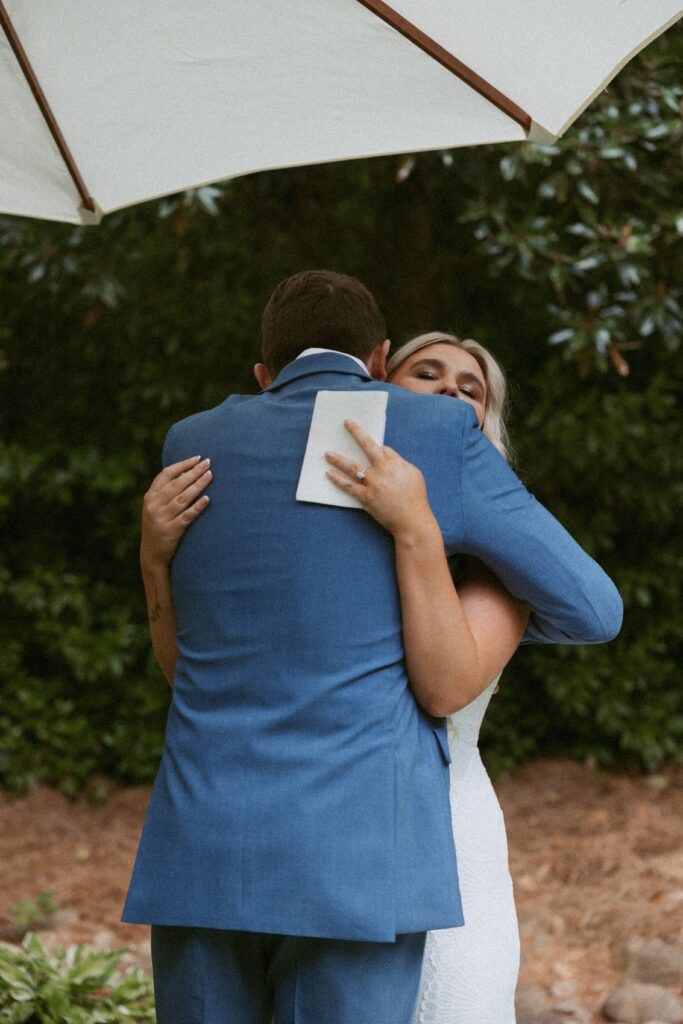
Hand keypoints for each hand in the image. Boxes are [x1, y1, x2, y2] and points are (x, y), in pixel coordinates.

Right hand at [140, 455, 211, 568]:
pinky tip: (207, 499)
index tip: (197, 458)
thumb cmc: (158, 527)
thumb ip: (166, 492)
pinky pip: (187, 516)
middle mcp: (154, 505)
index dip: (182, 465)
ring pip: (183, 498)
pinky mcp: (171, 531)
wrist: (152, 555)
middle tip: (209, 462)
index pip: (166, 474)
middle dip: (194, 472)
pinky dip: (197, 507)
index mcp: (150, 497)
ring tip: (210, 475)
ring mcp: (162, 518)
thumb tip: (188, 473)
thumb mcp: (155, 508)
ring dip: (198, 485)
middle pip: (177, 484)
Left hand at [325, 420, 434, 538]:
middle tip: (347, 423)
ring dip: (338, 459)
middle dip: (356, 432)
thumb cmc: (416, 498)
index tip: (375, 449)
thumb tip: (387, 455)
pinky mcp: (365, 497)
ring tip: (327, 454)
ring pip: (351, 467)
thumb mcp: (414, 475)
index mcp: (394, 463)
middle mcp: (381, 470)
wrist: (412, 521)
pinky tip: (329, 474)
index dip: (378, 449)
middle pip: (367, 446)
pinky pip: (348, 486)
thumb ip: (400, 463)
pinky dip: (337, 479)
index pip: (382, 448)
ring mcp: (372, 483)